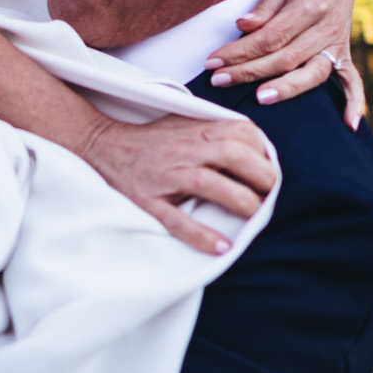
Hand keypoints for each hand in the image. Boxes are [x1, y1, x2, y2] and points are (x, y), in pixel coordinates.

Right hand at [78, 112, 275, 254]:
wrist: (102, 146)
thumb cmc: (152, 140)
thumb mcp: (185, 125)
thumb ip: (217, 133)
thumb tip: (258, 149)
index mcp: (196, 131)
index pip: (242, 133)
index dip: (264, 152)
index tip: (269, 170)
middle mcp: (184, 151)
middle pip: (233, 155)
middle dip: (261, 176)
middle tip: (269, 195)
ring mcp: (165, 176)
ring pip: (209, 184)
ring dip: (239, 201)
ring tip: (254, 216)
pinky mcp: (148, 200)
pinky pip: (176, 220)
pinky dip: (200, 235)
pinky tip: (220, 247)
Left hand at [206, 0, 364, 128]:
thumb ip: (264, 6)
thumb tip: (243, 26)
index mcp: (309, 4)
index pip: (270, 37)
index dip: (239, 52)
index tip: (212, 61)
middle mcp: (326, 27)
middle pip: (285, 58)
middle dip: (248, 72)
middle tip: (217, 81)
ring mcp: (337, 42)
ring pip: (312, 73)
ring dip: (286, 89)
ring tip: (259, 99)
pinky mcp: (344, 51)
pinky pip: (352, 80)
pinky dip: (355, 101)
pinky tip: (349, 124)